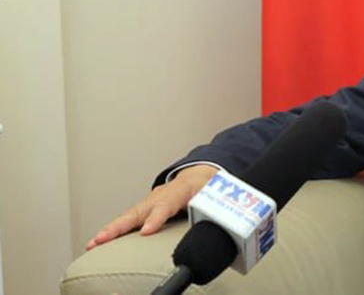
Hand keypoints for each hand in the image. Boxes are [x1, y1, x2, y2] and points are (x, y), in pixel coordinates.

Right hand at [85, 164, 217, 249]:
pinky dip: (113, 230)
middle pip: (139, 210)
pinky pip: (128, 220)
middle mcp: (162, 194)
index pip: (167, 204)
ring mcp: (151, 201)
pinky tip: (99, 242)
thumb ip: (216, 204)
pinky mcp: (146, 208)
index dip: (156, 218)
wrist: (202, 174)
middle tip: (102, 238)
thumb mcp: (217, 192)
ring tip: (93, 243)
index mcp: (182, 189)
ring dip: (111, 230)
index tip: (146, 232)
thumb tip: (217, 217)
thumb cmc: (208, 186)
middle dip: (120, 226)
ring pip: (129, 215)